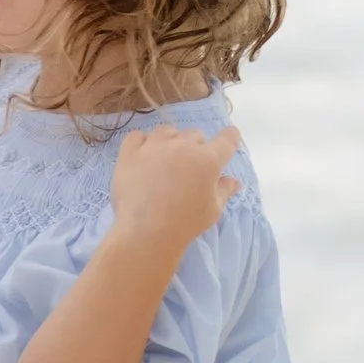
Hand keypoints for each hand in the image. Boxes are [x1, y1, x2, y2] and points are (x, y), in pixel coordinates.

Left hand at [105, 124, 239, 259]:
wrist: (146, 231)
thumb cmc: (185, 222)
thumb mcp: (213, 209)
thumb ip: (224, 190)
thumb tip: (234, 181)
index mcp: (208, 160)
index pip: (226, 139)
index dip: (229, 138)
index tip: (228, 140)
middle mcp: (182, 146)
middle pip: (194, 135)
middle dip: (196, 147)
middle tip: (190, 167)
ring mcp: (154, 147)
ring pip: (166, 131)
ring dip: (171, 141)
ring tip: (166, 159)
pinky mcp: (129, 153)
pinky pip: (136, 136)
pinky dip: (141, 143)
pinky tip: (143, 156)